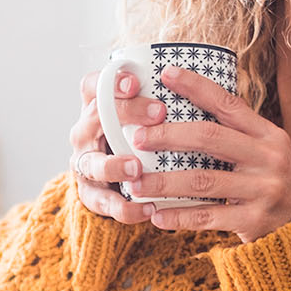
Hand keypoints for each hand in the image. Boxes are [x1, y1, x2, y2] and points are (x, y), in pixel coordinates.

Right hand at [69, 69, 166, 223]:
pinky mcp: (90, 194)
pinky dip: (124, 208)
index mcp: (96, 108)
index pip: (94, 86)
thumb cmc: (137, 140)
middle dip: (126, 113)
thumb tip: (205, 88)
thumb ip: (160, 104)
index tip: (135, 82)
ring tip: (136, 168)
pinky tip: (148, 209)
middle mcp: (85, 133)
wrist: (114, 182)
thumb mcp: (145, 119)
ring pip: (92, 163)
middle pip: (95, 116)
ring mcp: (85, 164)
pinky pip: (103, 202)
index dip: (111, 82)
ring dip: (113, 165)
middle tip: (159, 113)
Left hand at [127, 66, 290, 242]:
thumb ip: (235, 134)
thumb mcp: (266, 151)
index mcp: (268, 135)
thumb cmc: (276, 181)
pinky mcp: (254, 220)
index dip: (196, 87)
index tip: (166, 74)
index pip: (228, 104)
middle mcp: (268, 158)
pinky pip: (208, 217)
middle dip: (168, 135)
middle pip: (209, 138)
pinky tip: (156, 216)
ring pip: (202, 180)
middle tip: (138, 138)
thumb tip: (184, 109)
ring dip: (163, 182)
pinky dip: (179, 216)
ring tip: (135, 184)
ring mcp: (262, 190)